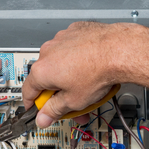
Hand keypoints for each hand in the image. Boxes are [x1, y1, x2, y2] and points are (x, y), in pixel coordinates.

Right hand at [22, 21, 148, 127]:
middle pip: (46, 77)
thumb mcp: (74, 101)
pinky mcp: (75, 31)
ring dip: (67, 76)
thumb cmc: (98, 72)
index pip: (28, 91)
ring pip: (59, 62)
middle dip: (58, 94)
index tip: (36, 109)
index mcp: (42, 70)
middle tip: (70, 105)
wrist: (119, 50)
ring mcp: (61, 39)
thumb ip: (54, 111)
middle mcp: (48, 51)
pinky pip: (71, 48)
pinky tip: (89, 67)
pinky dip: (76, 59)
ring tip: (85, 87)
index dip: (31, 103)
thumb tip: (43, 118)